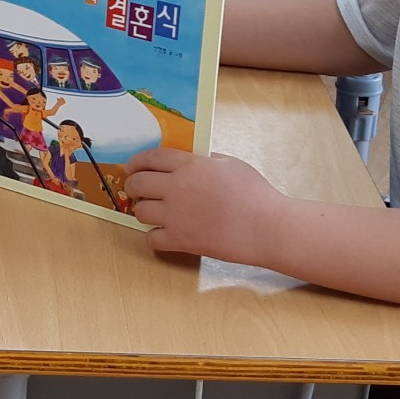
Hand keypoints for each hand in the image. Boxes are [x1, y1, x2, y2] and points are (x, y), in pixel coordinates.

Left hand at [123, 148, 290, 265]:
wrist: (266, 227)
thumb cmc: (255, 194)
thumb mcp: (231, 164)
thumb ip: (206, 160)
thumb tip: (191, 160)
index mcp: (190, 165)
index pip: (151, 157)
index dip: (137, 161)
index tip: (132, 166)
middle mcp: (177, 188)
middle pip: (138, 183)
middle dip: (133, 185)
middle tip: (137, 189)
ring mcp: (176, 216)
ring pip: (140, 212)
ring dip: (143, 211)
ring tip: (153, 212)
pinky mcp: (180, 241)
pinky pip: (151, 239)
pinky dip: (154, 237)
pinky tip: (163, 234)